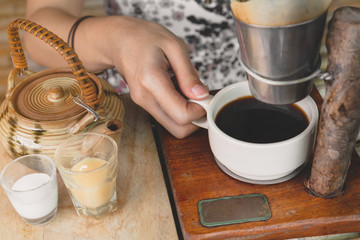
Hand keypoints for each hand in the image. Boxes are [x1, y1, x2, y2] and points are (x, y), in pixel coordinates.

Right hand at [104, 16, 208, 137]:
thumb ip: (189, 74)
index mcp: (152, 81)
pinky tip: (179, 89)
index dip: (200, 109)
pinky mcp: (144, 104)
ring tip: (188, 89)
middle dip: (196, 118)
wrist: (120, 40)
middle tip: (201, 96)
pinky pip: (167, 116)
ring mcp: (142, 103)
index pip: (182, 115)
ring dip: (187, 113)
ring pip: (173, 126)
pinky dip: (178, 108)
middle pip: (178, 129)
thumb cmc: (146, 38)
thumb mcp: (174, 47)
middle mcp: (144, 98)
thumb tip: (202, 95)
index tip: (205, 95)